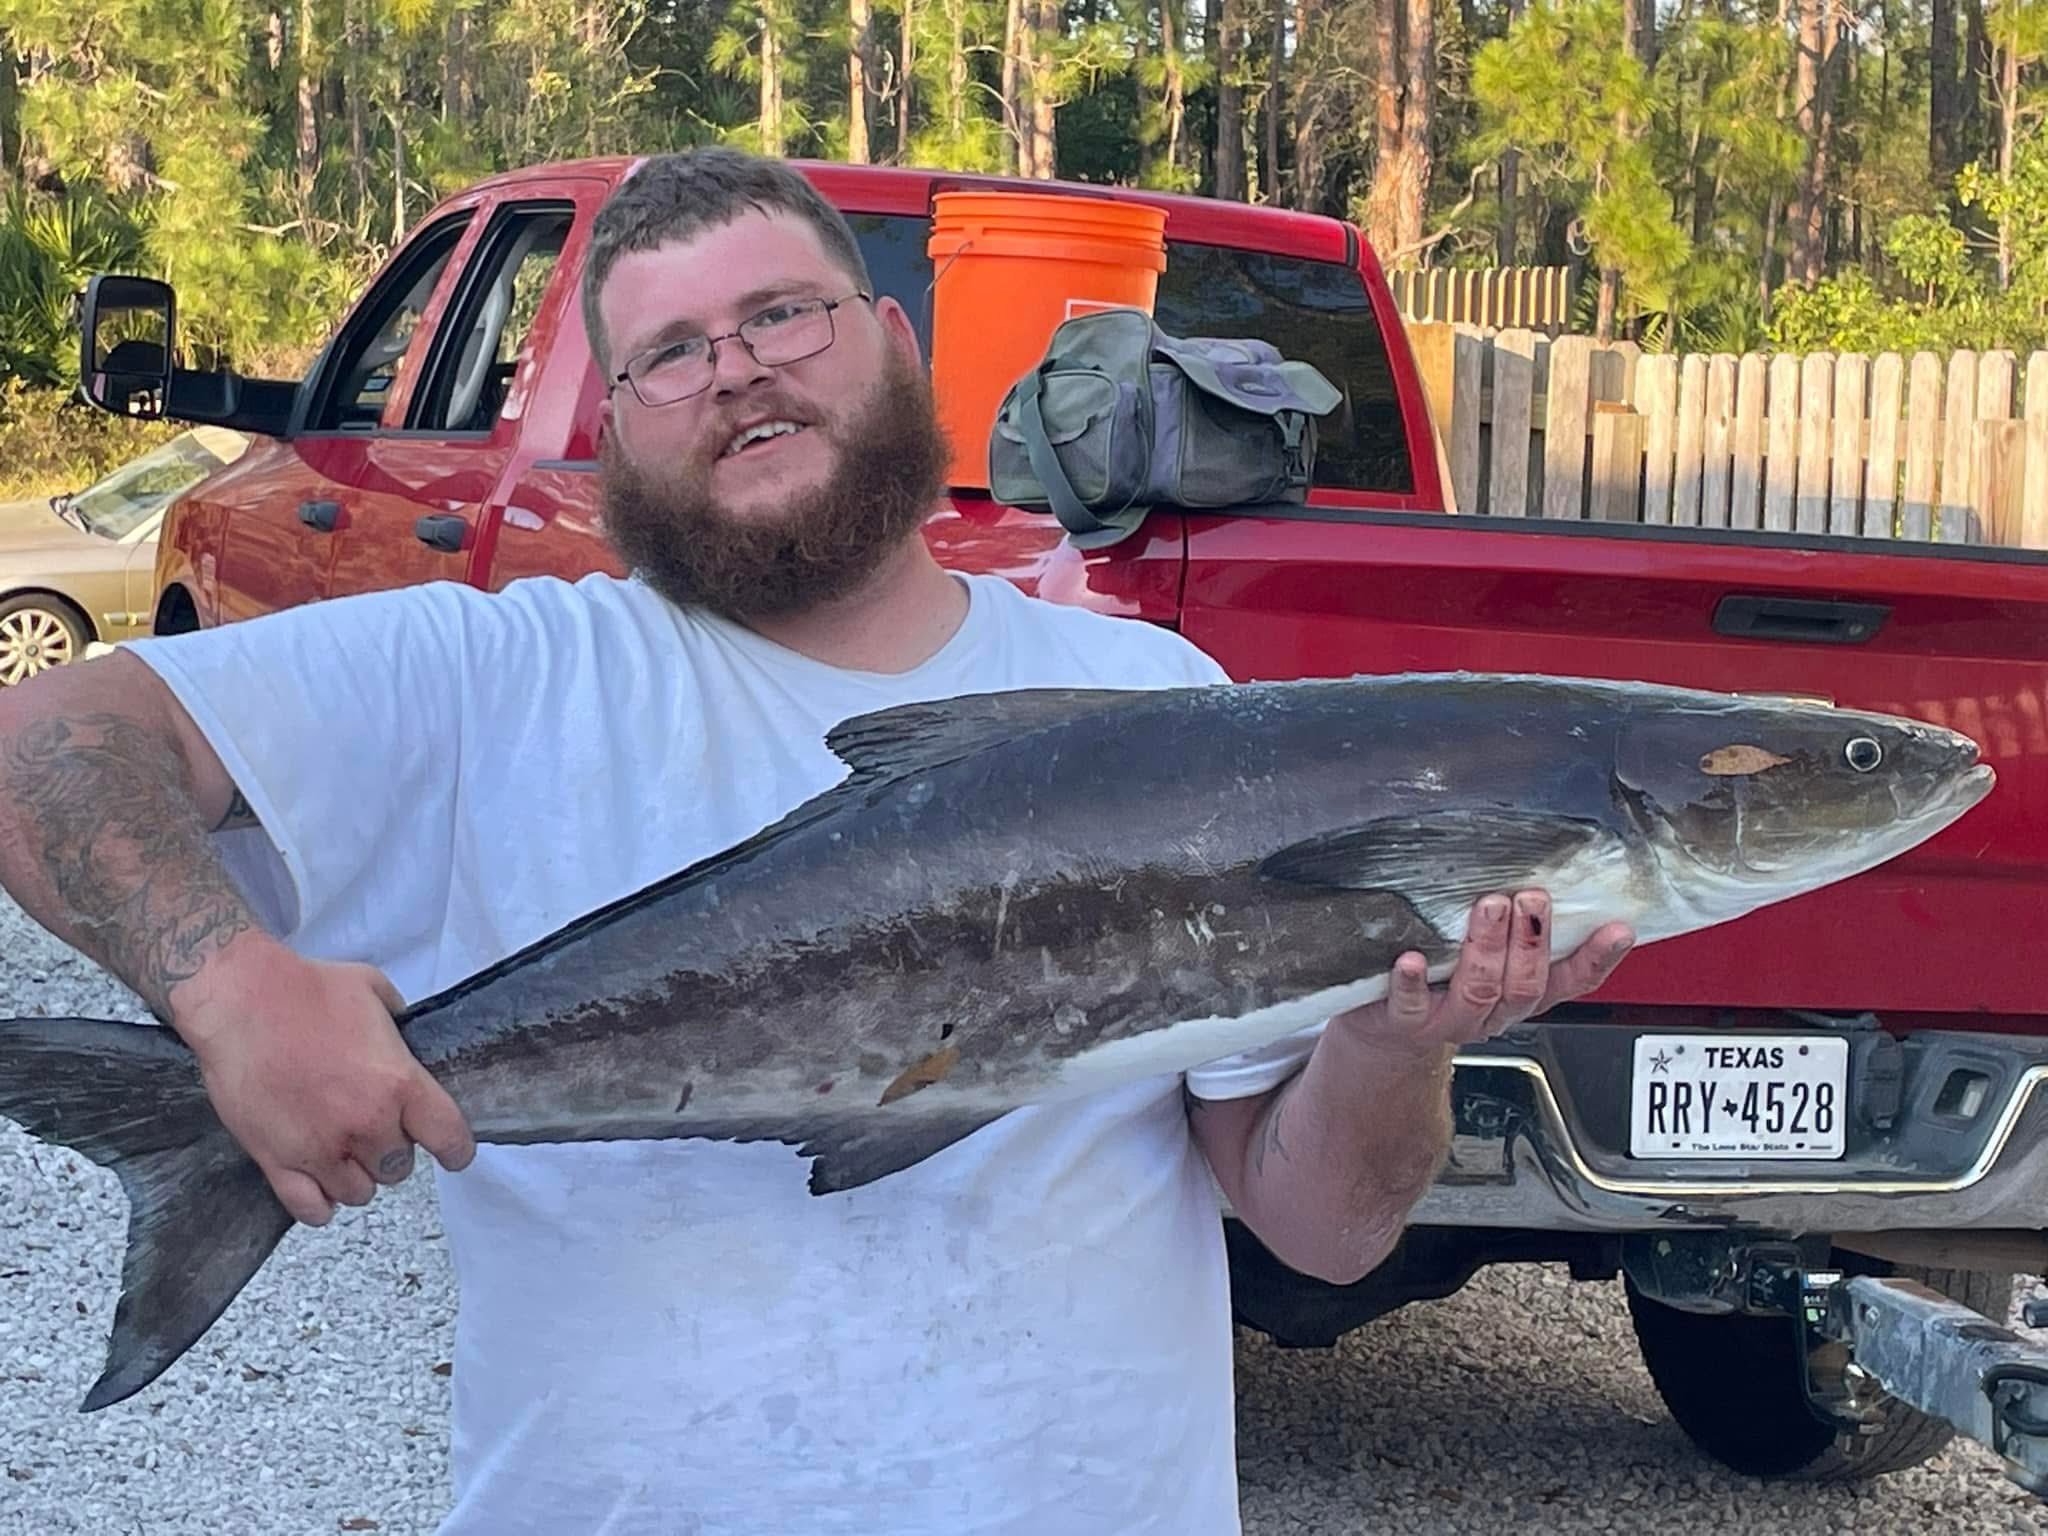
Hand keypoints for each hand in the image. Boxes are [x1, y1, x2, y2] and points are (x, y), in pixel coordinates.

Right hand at [169, 934, 475, 1225]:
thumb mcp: (375, 991)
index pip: (450, 1139)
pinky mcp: (277, 1161)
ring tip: (344, 1150)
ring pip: (359, 1192)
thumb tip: (403, 1043)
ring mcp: (321, 1148)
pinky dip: (320, 1203)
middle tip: (375, 1128)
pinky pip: (310, 1209)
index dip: (456, 1149)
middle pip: (399, 1168)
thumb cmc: (306, 989)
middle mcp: (366, 1124)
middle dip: (392, 1150)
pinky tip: (320, 1181)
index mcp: (399, 1083)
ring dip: (357, 1175)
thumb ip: (399, 1026)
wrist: (240, 1000)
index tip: (453, 1152)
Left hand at [1337, 890, 1634, 1054]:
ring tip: (1488, 908)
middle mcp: (1493, 1012)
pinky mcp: (1406, 1022)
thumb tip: (1550, 872)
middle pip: (1524, 985)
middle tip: (1532, 899)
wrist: (1390, 1030)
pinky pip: (1411, 1005)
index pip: (1572, 980)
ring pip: (1478, 991)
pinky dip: (1412, 982)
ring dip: (1487, 948)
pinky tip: (1412, 960)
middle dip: (1532, 941)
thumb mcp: (1491, 954)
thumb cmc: (1443, 978)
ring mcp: (1451, 1020)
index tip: (1618, 928)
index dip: (1598, 958)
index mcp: (1522, 993)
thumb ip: (1518, 926)